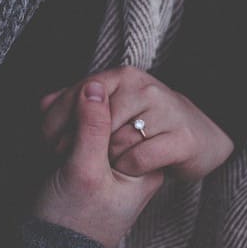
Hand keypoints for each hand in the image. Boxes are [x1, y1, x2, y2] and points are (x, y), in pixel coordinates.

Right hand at [33, 80, 163, 247]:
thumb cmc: (72, 221)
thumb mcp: (84, 172)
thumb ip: (92, 128)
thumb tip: (94, 86)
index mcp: (143, 164)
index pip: (123, 113)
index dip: (91, 113)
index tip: (69, 140)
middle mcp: (129, 158)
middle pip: (105, 112)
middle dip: (74, 118)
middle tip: (56, 148)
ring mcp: (105, 159)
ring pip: (86, 118)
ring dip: (61, 123)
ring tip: (49, 151)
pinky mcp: (83, 159)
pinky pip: (73, 129)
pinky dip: (56, 129)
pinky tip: (44, 141)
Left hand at [40, 67, 233, 182]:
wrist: (204, 139)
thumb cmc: (149, 126)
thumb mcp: (111, 112)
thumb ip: (77, 107)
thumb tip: (42, 102)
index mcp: (123, 75)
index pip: (78, 94)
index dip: (55, 120)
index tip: (45, 144)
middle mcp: (144, 86)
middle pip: (93, 118)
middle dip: (72, 144)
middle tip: (64, 161)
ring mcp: (165, 110)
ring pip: (115, 140)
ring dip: (100, 160)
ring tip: (96, 167)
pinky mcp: (183, 139)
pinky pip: (138, 158)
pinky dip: (126, 169)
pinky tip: (123, 172)